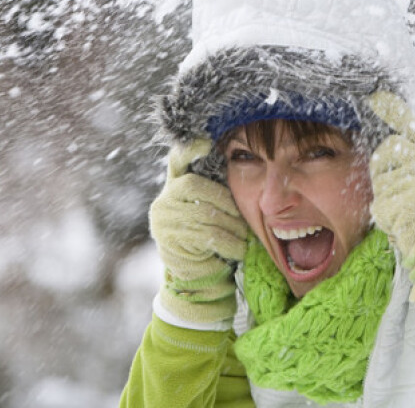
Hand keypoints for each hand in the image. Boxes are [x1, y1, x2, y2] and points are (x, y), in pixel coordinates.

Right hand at [150, 139, 247, 323]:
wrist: (200, 278)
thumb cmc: (215, 240)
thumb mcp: (217, 211)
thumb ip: (219, 191)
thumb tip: (242, 165)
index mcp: (176, 187)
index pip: (177, 161)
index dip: (188, 150)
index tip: (204, 143)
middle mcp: (164, 200)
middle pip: (194, 187)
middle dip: (224, 201)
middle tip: (242, 218)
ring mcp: (163, 221)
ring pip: (204, 214)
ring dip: (231, 226)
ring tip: (244, 236)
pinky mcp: (169, 241)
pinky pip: (206, 236)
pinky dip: (228, 242)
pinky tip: (239, 249)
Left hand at [368, 91, 414, 300]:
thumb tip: (395, 129)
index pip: (413, 127)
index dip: (395, 110)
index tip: (376, 97)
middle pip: (389, 149)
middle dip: (385, 166)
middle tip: (400, 187)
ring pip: (382, 177)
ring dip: (386, 193)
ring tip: (407, 208)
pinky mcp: (402, 204)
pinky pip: (380, 200)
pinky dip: (386, 213)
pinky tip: (402, 221)